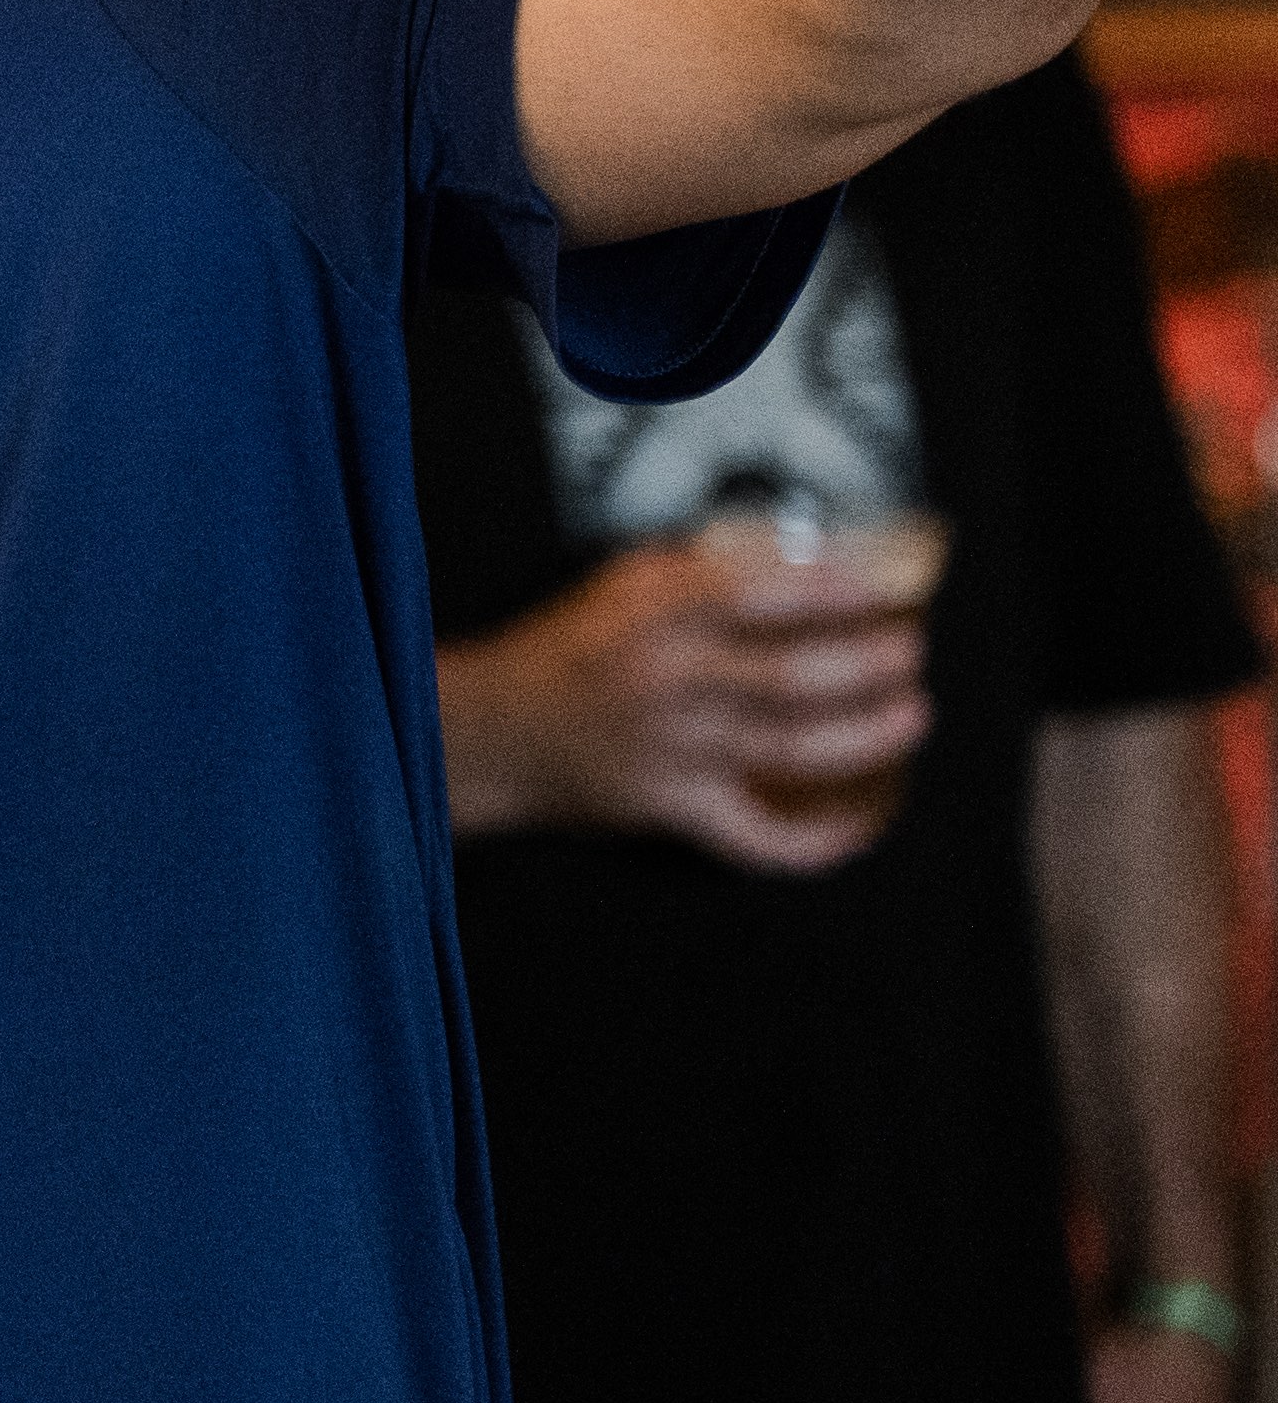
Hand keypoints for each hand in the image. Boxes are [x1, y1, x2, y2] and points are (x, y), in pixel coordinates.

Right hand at [439, 536, 929, 872]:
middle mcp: (666, 680)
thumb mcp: (618, 587)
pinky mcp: (671, 807)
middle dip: (869, 666)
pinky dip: (815, 840)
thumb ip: (698, 572)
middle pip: (794, 679)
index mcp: (651, 615)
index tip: (881, 588)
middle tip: (911, 655)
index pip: (760, 593)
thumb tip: (799, 562)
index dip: (831, 591)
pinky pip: (757, 836)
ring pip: (794, 750)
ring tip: (911, 716)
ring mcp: (673, 750)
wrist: (490, 729)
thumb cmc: (564, 650)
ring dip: (867, 736)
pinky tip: (859, 827)